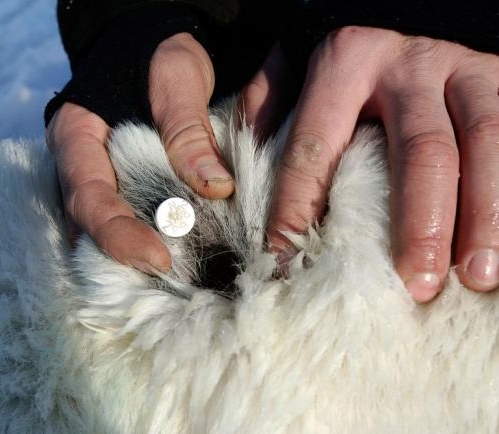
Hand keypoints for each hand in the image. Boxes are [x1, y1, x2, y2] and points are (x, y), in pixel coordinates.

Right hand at [46, 33, 235, 273]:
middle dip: (124, 258)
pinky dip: (142, 242)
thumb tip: (215, 188)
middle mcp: (76, 164)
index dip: (116, 233)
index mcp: (75, 134)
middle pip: (87, 223)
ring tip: (175, 282)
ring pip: (100, 230)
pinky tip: (175, 258)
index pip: (86, 195)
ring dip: (131, 259)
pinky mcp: (115, 186)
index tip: (158, 259)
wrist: (148, 45)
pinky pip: (121, 220)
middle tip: (173, 282)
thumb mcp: (176, 75)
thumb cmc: (157, 53)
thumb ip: (187, 128)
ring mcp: (92, 178)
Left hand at [265, 26, 498, 301]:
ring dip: (484, 215)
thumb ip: (267, 110)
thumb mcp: (297, 71)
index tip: (287, 263)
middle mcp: (410, 65)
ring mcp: (465, 70)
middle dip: (419, 224)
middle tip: (415, 285)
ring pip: (486, 143)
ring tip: (477, 276)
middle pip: (421, 151)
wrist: (412, 16)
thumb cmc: (346, 63)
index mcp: (346, 63)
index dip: (298, 208)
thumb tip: (233, 178)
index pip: (316, 146)